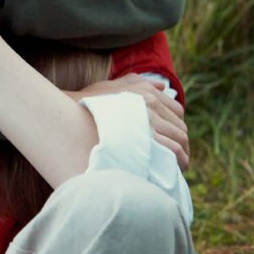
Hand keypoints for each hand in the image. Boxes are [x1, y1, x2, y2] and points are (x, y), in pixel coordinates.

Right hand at [70, 74, 189, 170]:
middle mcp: (151, 105)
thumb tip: (163, 86)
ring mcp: (148, 122)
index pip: (177, 112)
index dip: (177, 127)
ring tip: (176, 169)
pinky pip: (170, 151)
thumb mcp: (114, 85)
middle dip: (182, 145)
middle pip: (180, 129)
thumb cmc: (89, 101)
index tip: (172, 139)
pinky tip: (170, 171)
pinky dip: (174, 162)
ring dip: (181, 157)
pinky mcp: (143, 139)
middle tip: (177, 159)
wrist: (71, 115)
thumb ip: (139, 82)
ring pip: (178, 142)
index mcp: (147, 93)